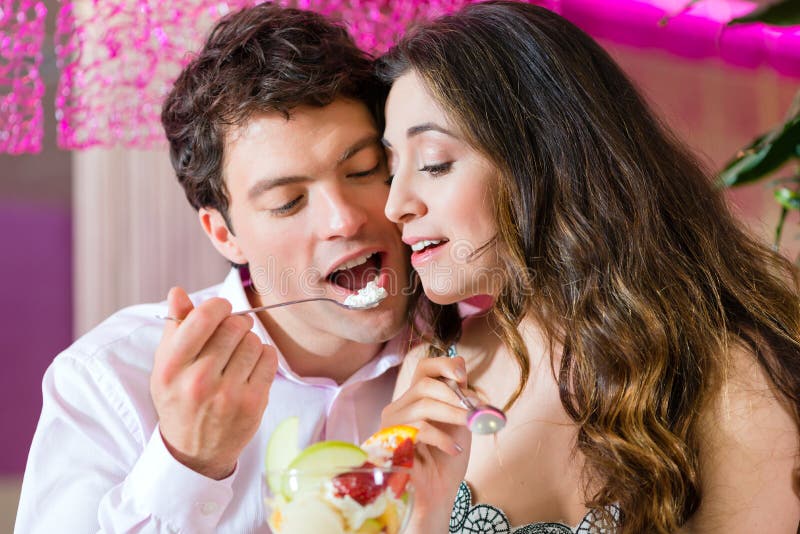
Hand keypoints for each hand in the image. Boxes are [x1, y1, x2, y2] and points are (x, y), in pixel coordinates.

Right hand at [151, 287, 277, 479]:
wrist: (194, 451)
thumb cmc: (180, 399)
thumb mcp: (166, 365)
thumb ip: (174, 326)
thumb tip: (178, 292)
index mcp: (171, 368)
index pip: (203, 318)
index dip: (218, 306)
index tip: (221, 309)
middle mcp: (198, 381)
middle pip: (233, 327)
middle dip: (236, 323)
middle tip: (232, 332)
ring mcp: (228, 394)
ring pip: (253, 341)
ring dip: (250, 340)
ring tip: (239, 353)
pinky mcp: (253, 403)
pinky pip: (269, 358)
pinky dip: (264, 356)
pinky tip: (251, 366)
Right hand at [381, 356, 473, 529]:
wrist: (437, 497)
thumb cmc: (446, 462)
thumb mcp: (459, 424)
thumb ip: (459, 399)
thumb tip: (463, 369)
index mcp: (414, 400)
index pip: (424, 368)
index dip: (444, 365)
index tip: (464, 376)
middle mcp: (398, 409)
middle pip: (424, 384)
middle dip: (454, 395)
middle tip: (474, 409)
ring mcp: (391, 426)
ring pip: (423, 404)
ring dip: (453, 414)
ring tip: (469, 426)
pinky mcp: (391, 444)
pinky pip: (419, 429)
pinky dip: (443, 438)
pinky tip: (454, 450)